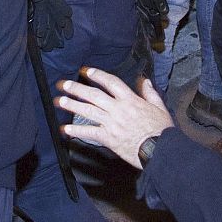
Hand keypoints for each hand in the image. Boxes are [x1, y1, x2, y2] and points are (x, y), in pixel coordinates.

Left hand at [58, 69, 173, 169]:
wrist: (160, 150)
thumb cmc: (161, 131)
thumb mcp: (160, 107)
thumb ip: (150, 93)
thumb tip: (145, 81)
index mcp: (131, 100)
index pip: (111, 82)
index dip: (97, 75)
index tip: (86, 71)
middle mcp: (118, 109)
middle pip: (94, 95)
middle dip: (77, 88)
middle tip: (64, 84)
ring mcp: (112, 123)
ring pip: (88, 111)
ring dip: (73, 105)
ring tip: (60, 101)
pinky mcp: (109, 138)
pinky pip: (89, 132)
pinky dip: (77, 130)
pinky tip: (66, 128)